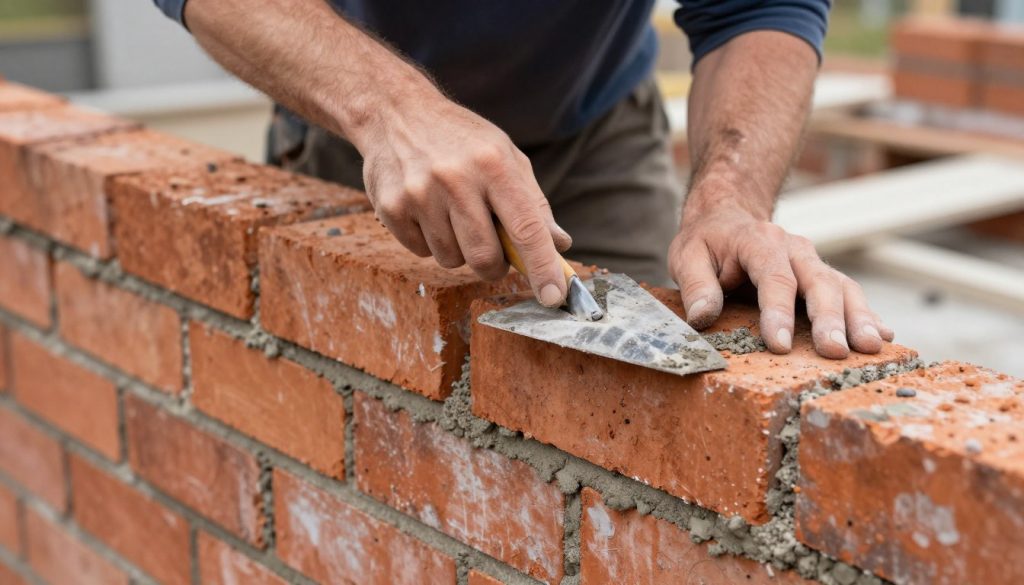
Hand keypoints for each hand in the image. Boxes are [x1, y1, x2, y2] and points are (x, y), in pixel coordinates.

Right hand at [355, 91, 571, 306]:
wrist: (396, 113)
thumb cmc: (462, 140)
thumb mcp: (506, 157)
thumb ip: (533, 203)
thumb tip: (560, 245)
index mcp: (494, 164)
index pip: (526, 227)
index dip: (543, 267)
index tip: (553, 296)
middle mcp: (456, 179)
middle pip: (484, 257)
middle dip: (493, 264)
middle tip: (490, 244)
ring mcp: (420, 194)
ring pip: (451, 259)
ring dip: (458, 248)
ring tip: (451, 213)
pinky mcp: (391, 207)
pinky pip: (421, 252)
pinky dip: (429, 240)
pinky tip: (426, 209)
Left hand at [670, 206, 893, 358]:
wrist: (727, 217)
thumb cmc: (706, 242)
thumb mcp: (687, 256)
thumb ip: (695, 286)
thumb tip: (702, 318)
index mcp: (759, 241)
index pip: (773, 276)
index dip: (777, 311)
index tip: (778, 345)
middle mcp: (793, 249)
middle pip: (818, 282)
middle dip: (828, 319)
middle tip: (834, 352)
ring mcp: (812, 262)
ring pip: (842, 287)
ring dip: (858, 318)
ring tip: (870, 348)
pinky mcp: (822, 276)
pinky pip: (850, 293)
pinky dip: (868, 315)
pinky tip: (884, 337)